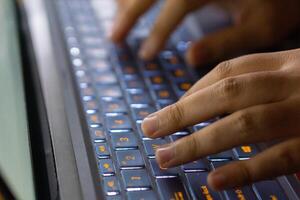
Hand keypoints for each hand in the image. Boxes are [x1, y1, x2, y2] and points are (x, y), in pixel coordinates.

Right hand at [110, 0, 299, 66]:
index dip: (157, 32)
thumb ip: (226, 42)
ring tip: (119, 20)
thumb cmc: (286, 0)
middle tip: (115, 38)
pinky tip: (133, 1)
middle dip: (129, 13)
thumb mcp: (263, 26)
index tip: (145, 56)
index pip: (175, 6)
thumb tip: (189, 57)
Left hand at [141, 48, 299, 189]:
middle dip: (182, 113)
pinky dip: (244, 170)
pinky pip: (279, 158)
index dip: (194, 91)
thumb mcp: (295, 75)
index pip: (228, 72)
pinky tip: (214, 179)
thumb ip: (260, 86)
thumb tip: (209, 105)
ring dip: (198, 143)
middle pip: (226, 93)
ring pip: (243, 124)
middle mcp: (290, 82)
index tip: (170, 110)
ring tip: (166, 157)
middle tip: (150, 128)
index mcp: (283, 64)